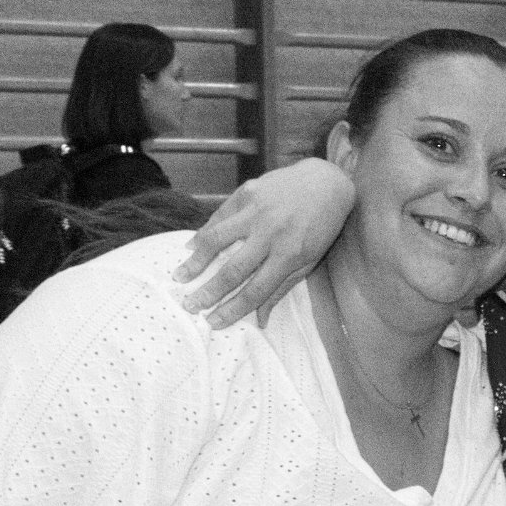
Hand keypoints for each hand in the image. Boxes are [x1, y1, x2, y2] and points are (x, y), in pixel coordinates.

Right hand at [175, 158, 356, 326]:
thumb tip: (259, 320)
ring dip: (196, 260)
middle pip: (233, 269)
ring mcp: (257, 211)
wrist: (326, 183)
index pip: (256, 290)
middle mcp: (271, 233)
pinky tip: (191, 246)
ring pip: (218, 239)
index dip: (232, 309)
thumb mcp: (309, 261)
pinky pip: (220, 215)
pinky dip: (204, 232)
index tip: (213, 322)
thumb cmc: (320, 228)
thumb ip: (281, 288)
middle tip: (189, 305)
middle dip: (209, 291)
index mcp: (290, 255)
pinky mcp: (248, 192)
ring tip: (179, 276)